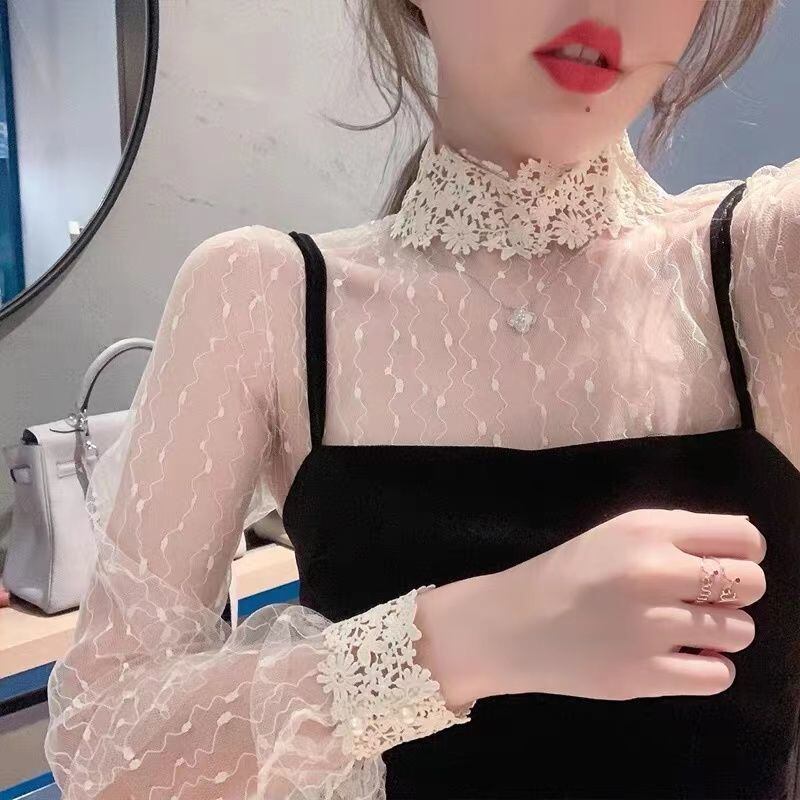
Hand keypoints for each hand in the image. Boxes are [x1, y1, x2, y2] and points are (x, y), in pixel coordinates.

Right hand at [415, 509, 765, 708]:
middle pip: (752, 583)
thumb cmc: (567, 573)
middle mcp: (654, 572)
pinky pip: (720, 675)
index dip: (743, 554)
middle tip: (702, 600)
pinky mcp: (645, 675)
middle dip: (736, 593)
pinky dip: (706, 668)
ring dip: (719, 633)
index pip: (745, 538)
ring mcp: (651, 626)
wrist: (511, 624)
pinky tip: (678, 657)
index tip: (721, 565)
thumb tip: (745, 544)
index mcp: (648, 530)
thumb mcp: (616, 532)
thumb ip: (676, 531)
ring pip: (742, 632)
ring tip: (682, 630)